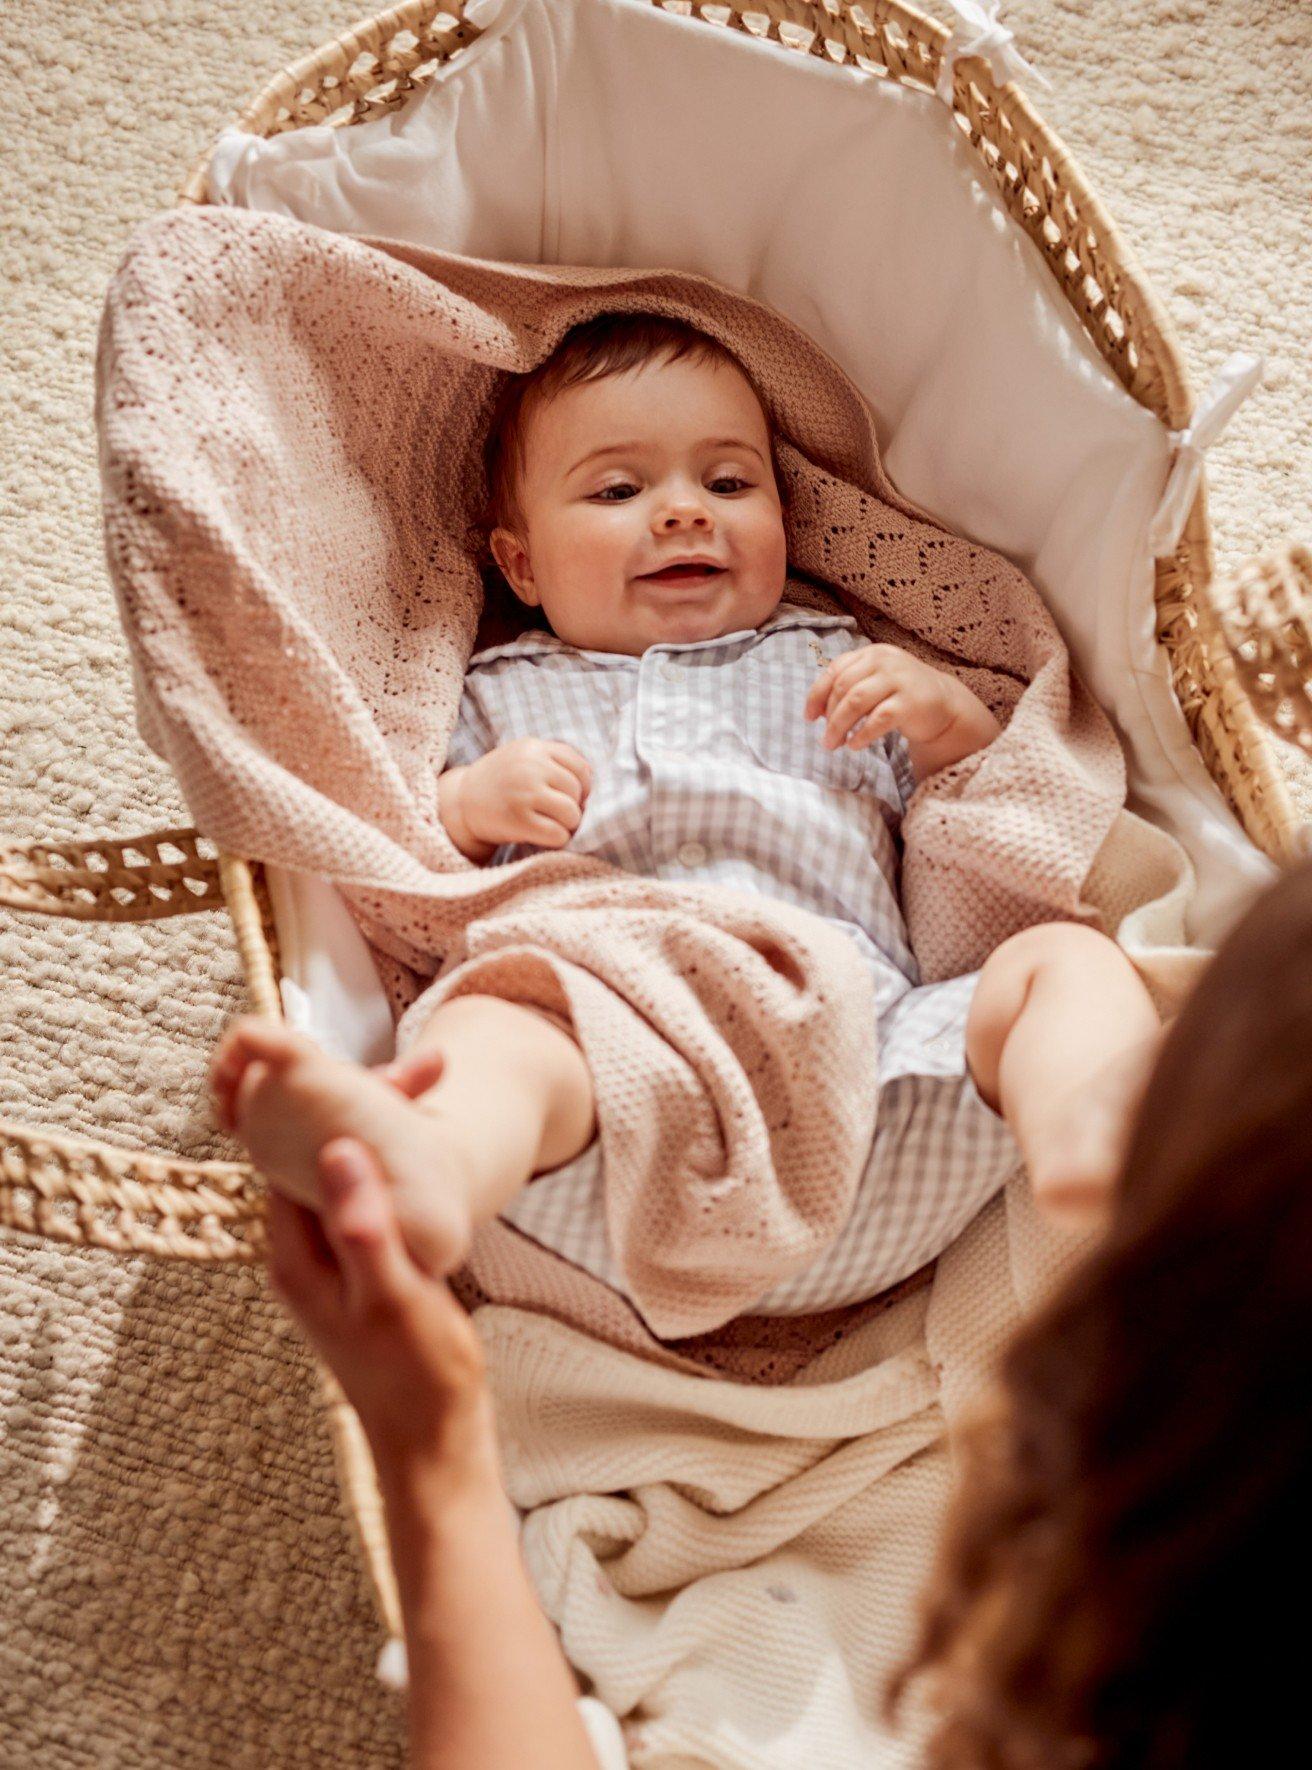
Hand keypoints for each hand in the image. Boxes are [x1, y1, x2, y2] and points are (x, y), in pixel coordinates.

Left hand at [263, 1049, 498, 1482]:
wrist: (434, 1441)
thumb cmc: (417, 1376)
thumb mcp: (394, 1296)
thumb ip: (364, 1225)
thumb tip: (337, 1149)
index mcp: (295, 1255)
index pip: (298, 1150)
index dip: (339, 1101)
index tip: (397, 1070)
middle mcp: (303, 1253)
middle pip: (321, 1154)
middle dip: (370, 1106)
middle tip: (431, 1068)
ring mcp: (333, 1261)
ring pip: (349, 1171)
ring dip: (387, 1129)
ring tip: (433, 1090)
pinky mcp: (364, 1268)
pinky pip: (369, 1195)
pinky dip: (397, 1164)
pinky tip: (430, 1151)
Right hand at [441, 739, 591, 860]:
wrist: (461, 803)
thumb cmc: (500, 782)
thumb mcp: (522, 757)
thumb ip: (554, 760)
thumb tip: (592, 781)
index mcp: (533, 748)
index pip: (580, 766)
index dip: (582, 785)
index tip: (571, 796)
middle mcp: (530, 767)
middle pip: (577, 791)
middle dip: (573, 806)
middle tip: (556, 813)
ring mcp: (524, 793)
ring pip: (572, 814)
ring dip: (567, 824)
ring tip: (552, 824)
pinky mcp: (519, 820)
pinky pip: (558, 834)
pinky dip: (557, 839)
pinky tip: (544, 836)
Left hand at [804, 644, 999, 782]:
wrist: (945, 703)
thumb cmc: (901, 694)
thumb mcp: (875, 682)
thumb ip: (849, 687)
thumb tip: (816, 711)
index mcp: (872, 653)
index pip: (835, 670)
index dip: (817, 695)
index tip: (809, 717)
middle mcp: (885, 661)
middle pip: (843, 687)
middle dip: (828, 716)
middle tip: (825, 739)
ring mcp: (899, 680)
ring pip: (856, 701)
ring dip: (838, 726)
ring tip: (833, 744)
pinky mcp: (910, 703)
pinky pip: (878, 720)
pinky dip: (862, 734)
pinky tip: (854, 745)